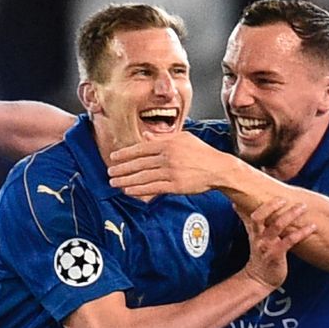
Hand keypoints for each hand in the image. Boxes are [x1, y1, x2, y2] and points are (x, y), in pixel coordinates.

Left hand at [108, 131, 231, 195]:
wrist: (218, 169)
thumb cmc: (201, 153)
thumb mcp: (183, 138)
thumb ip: (163, 137)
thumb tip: (146, 136)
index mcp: (168, 143)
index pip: (141, 148)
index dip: (125, 154)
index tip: (113, 157)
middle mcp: (168, 157)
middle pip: (139, 163)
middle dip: (122, 168)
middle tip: (110, 172)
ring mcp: (171, 172)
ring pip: (143, 177)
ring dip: (126, 180)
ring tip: (114, 183)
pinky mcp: (175, 186)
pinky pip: (152, 188)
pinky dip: (139, 190)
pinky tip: (129, 191)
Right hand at [239, 198, 315, 288]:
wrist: (259, 279)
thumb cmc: (259, 254)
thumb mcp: (251, 236)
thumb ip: (246, 220)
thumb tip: (236, 204)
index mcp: (254, 231)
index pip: (253, 213)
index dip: (261, 203)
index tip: (269, 189)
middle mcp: (258, 237)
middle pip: (261, 217)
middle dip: (273, 205)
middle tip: (286, 197)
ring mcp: (267, 246)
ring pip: (277, 226)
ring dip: (291, 215)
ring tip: (303, 206)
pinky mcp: (277, 255)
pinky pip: (290, 241)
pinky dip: (302, 232)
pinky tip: (312, 227)